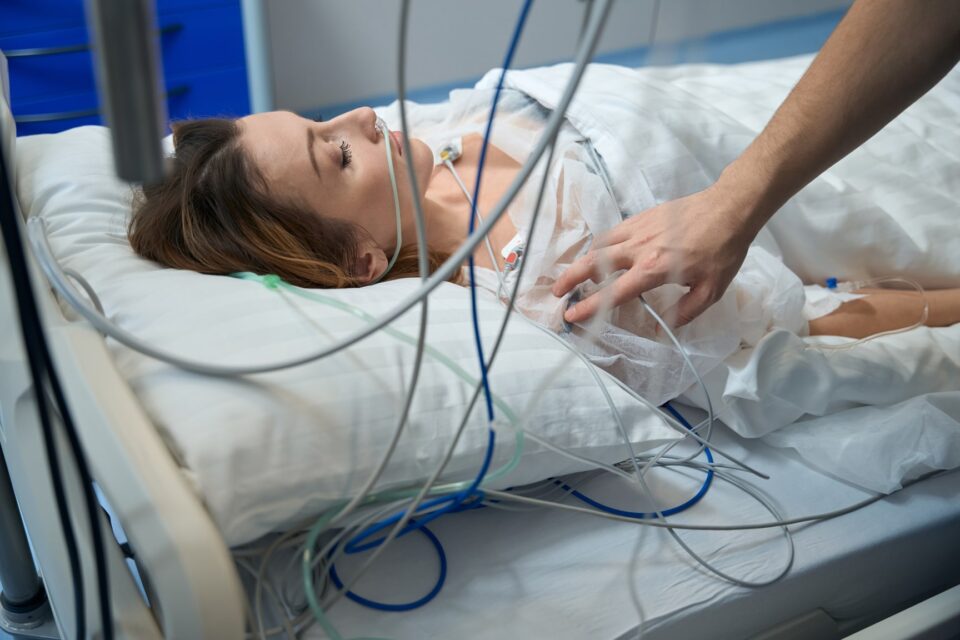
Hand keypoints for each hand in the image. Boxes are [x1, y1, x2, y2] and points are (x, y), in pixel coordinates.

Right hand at [552, 185, 755, 326]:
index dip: (589, 307)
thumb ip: (684, 312)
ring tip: (576, 274)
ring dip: (583, 261)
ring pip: (599, 245)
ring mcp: (637, 229)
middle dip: (570, 278)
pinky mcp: (641, 217)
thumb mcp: (710, 290)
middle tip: (558, 293)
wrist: (729, 209)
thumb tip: (660, 327)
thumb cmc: (723, 250)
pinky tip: (602, 252)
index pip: (612, 293)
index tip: (571, 315)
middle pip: (593, 264)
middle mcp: (638, 249)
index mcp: (653, 270)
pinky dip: (601, 244)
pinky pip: (612, 232)